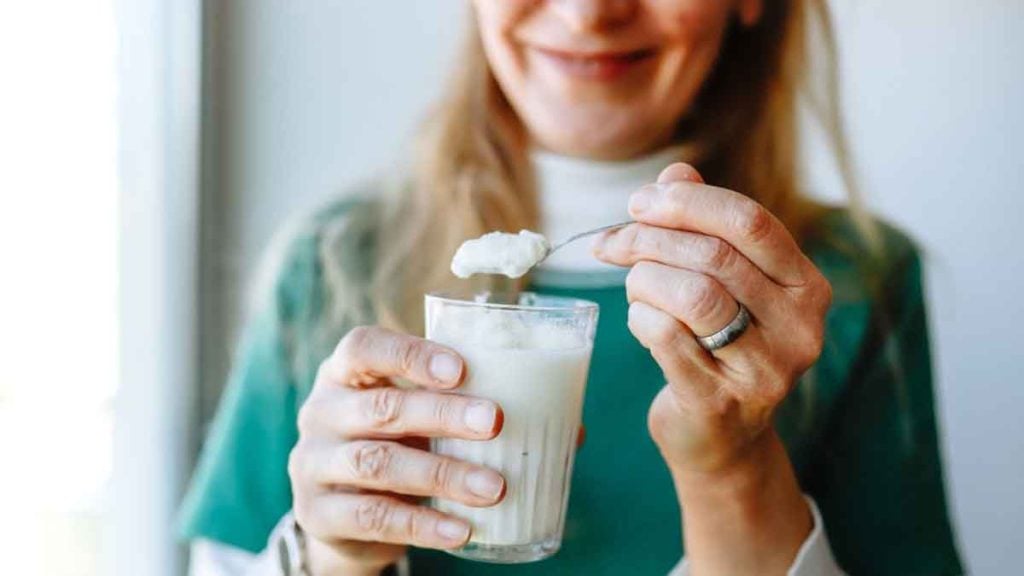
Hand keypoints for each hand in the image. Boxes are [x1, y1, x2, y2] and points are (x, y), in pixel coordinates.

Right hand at [289, 326, 504, 574]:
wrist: (343, 513)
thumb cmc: (396, 442)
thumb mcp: (419, 416)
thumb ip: (474, 409)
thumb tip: (574, 430)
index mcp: (345, 373)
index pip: (364, 347)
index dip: (410, 355)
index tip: (460, 368)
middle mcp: (322, 412)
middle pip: (381, 407)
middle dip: (442, 414)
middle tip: (494, 422)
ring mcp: (314, 464)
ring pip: (379, 464)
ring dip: (441, 474)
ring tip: (493, 487)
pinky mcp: (318, 514)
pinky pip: (372, 517)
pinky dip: (421, 525)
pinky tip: (461, 530)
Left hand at [593, 163, 831, 476]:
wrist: (720, 437)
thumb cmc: (717, 345)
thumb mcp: (722, 282)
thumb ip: (703, 224)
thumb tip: (676, 172)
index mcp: (807, 287)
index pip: (750, 222)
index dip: (687, 203)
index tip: (639, 202)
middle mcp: (799, 328)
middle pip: (714, 256)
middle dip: (649, 238)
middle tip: (613, 242)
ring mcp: (764, 370)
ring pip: (691, 294)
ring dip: (644, 279)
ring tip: (633, 286)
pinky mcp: (719, 401)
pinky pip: (666, 336)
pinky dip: (640, 317)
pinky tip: (640, 319)